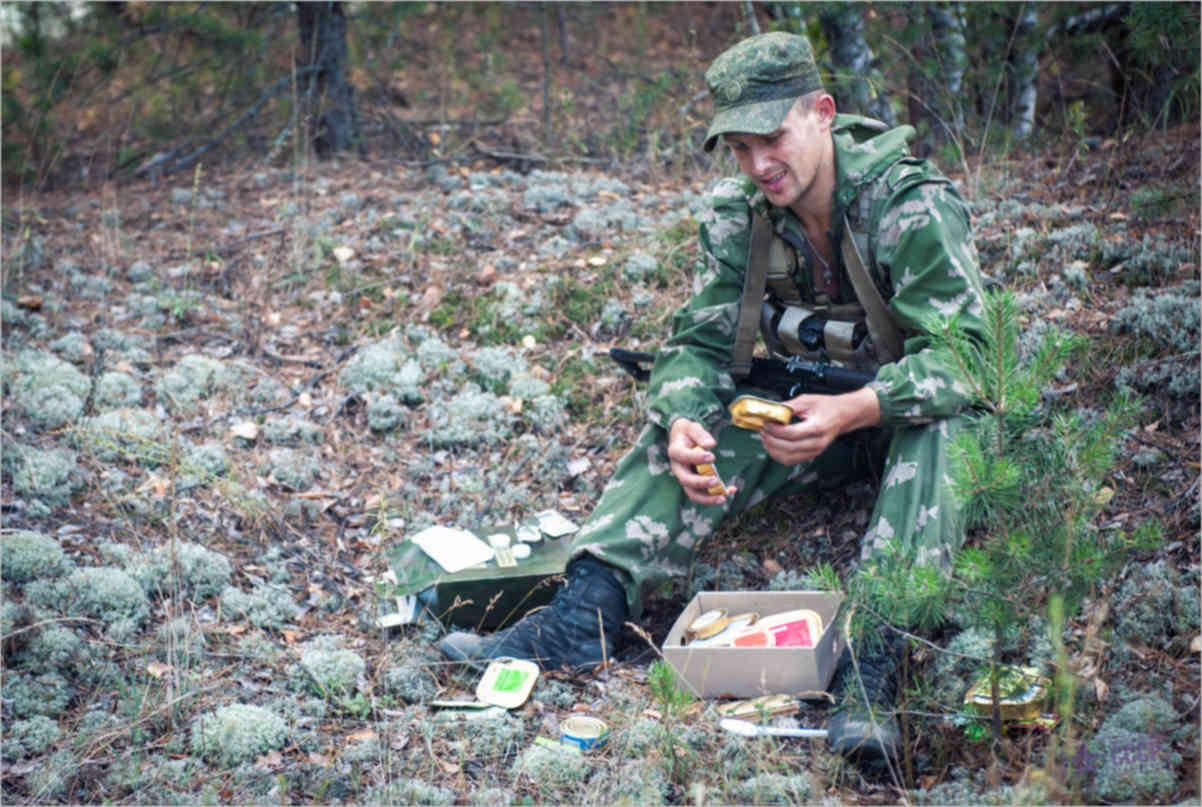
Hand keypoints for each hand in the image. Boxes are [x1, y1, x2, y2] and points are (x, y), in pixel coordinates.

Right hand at [668, 418, 734, 504]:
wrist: (680, 439)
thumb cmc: (687, 433)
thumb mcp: (692, 427)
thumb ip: (700, 434)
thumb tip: (711, 444)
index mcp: (675, 452)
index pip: (684, 457)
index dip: (697, 458)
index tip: (712, 457)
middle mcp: (678, 468)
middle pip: (686, 480)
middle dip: (701, 483)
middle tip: (716, 481)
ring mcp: (685, 478)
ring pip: (693, 493)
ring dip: (707, 498)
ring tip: (723, 497)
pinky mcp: (694, 484)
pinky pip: (703, 494)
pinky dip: (715, 496)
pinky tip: (730, 491)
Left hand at [760, 386, 880, 465]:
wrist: (844, 415)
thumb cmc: (828, 406)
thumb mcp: (808, 400)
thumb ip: (788, 406)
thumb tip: (771, 411)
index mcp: (818, 427)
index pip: (792, 434)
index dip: (775, 430)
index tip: (766, 423)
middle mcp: (817, 442)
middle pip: (788, 448)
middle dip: (771, 440)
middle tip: (763, 430)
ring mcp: (815, 451)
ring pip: (788, 458)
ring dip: (773, 449)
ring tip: (765, 437)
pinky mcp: (811, 455)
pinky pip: (791, 461)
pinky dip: (778, 455)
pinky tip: (772, 445)